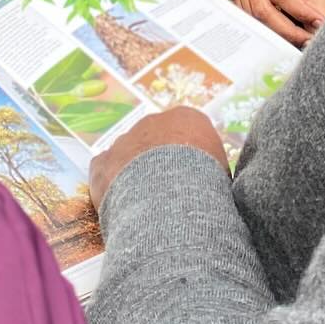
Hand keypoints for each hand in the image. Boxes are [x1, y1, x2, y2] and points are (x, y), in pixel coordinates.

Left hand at [89, 107, 230, 212]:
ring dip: (134, 173)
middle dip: (160, 162)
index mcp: (188, 119)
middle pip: (156, 140)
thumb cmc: (206, 187)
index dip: (190, 157)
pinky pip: (104, 170)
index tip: (192, 180)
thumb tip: (211, 185)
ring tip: (144, 205)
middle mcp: (153, 122)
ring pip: (128, 154)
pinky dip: (111, 184)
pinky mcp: (102, 163)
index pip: (188, 132)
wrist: (170, 201)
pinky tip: (121, 204)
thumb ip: (212, 170)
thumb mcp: (222, 174)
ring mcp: (124, 140)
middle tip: (167, 193)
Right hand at [232, 0, 324, 43]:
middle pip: (262, 7)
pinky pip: (244, 9)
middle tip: (308, 40)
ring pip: (251, 12)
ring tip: (297, 40)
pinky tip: (280, 31)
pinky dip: (261, 23)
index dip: (299, 9)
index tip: (318, 20)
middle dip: (285, 29)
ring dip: (273, 30)